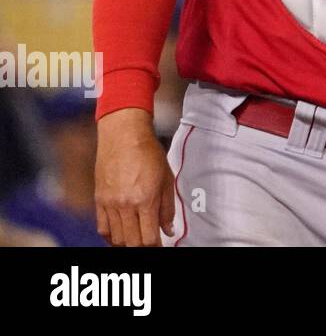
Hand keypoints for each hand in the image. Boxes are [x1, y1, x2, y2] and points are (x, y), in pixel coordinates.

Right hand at [95, 108, 175, 246]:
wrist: (123, 136)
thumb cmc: (148, 153)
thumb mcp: (166, 179)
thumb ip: (167, 208)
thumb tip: (168, 230)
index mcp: (145, 200)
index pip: (149, 238)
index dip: (156, 246)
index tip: (161, 245)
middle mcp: (125, 205)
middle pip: (132, 242)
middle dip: (143, 247)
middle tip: (151, 243)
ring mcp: (109, 204)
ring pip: (116, 238)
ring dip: (128, 243)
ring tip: (137, 239)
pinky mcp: (99, 200)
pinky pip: (103, 228)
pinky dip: (111, 237)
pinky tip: (121, 235)